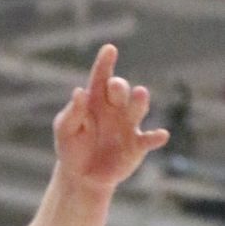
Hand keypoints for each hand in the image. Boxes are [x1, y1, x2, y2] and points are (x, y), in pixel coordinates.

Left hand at [53, 44, 167, 192]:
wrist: (82, 177)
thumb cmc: (71, 148)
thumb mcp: (65, 131)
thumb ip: (72, 113)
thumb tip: (78, 92)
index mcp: (95, 100)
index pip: (100, 77)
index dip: (105, 63)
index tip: (109, 49)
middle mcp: (115, 108)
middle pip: (120, 90)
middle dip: (119, 86)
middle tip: (115, 86)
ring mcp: (128, 125)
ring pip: (137, 107)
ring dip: (140, 101)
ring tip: (140, 94)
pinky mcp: (138, 145)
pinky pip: (149, 139)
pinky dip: (156, 137)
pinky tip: (161, 135)